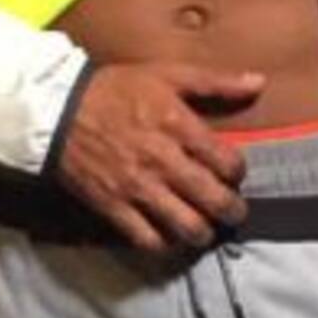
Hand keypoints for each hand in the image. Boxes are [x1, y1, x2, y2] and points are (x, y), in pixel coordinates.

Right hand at [54, 62, 265, 252]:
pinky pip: (148, 240)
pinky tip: (170, 236)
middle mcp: (163, 161)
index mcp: (179, 126)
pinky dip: (165, 244)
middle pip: (214, 200)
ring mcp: (138, 188)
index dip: (238, 171)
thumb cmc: (116, 88)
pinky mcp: (114, 207)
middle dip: (232, 210)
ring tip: (205, 228)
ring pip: (187, 226)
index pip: (227, 163)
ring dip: (203, 232)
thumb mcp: (168, 74)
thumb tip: (259, 82)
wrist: (57, 110)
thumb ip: (215, 81)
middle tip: (234, 211)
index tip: (234, 171)